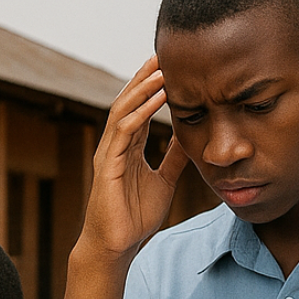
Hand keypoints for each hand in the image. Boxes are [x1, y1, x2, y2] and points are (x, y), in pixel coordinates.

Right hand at [78, 55, 188, 263]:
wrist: (116, 246)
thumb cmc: (135, 217)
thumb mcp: (164, 180)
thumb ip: (173, 158)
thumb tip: (190, 137)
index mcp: (128, 147)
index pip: (139, 107)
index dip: (153, 85)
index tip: (172, 64)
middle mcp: (115, 145)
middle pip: (128, 101)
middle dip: (145, 77)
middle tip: (164, 52)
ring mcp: (109, 154)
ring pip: (123, 110)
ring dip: (142, 88)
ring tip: (161, 69)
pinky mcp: (108, 166)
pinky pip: (123, 132)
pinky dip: (140, 112)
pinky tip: (156, 98)